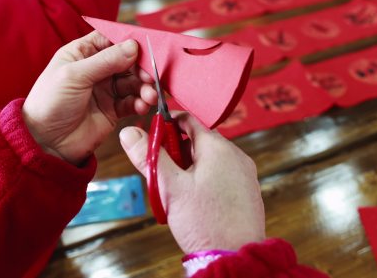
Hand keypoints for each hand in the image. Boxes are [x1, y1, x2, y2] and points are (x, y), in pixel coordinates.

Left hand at [23, 31, 156, 164]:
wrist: (45, 142)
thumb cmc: (49, 103)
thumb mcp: (75, 75)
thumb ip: (106, 60)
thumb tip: (133, 46)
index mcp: (82, 53)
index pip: (110, 39)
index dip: (129, 42)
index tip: (147, 46)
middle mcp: (96, 70)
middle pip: (127, 61)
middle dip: (141, 68)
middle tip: (151, 77)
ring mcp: (105, 90)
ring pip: (133, 82)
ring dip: (144, 87)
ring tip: (149, 96)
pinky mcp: (112, 111)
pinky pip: (132, 102)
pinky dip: (140, 103)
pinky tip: (142, 106)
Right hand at [119, 114, 264, 253]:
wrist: (235, 257)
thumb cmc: (204, 222)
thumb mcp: (169, 187)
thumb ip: (149, 156)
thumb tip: (129, 132)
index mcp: (218, 147)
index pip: (189, 120)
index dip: (165, 125)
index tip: (150, 137)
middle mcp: (236, 155)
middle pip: (198, 141)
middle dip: (175, 152)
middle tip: (160, 173)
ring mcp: (244, 174)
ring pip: (209, 160)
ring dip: (188, 169)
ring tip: (175, 192)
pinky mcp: (247, 192)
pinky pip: (221, 176)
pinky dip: (204, 181)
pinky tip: (193, 202)